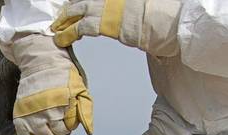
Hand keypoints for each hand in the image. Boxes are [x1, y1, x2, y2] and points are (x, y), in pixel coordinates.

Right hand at [8, 35, 93, 134]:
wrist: (39, 62)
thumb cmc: (62, 75)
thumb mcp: (80, 88)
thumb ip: (86, 110)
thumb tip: (88, 131)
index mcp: (64, 103)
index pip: (71, 126)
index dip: (72, 121)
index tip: (68, 112)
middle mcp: (47, 110)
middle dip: (62, 131)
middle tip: (59, 120)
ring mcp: (33, 116)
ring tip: (51, 128)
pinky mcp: (21, 119)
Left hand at [51, 0, 181, 56]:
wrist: (171, 23)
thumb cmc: (165, 14)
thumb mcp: (148, 2)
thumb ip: (135, 3)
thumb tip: (126, 12)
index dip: (79, 1)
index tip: (72, 4)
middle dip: (70, 7)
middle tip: (60, 16)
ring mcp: (106, 5)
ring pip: (77, 9)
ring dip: (65, 19)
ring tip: (56, 28)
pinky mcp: (106, 22)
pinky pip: (81, 26)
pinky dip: (69, 32)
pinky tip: (61, 38)